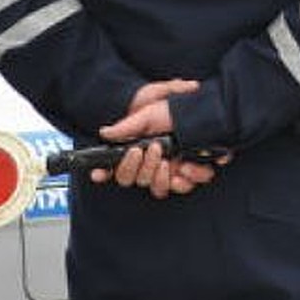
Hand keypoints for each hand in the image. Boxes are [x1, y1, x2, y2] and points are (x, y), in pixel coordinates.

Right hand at [92, 80, 218, 197]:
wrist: (202, 112)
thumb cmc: (173, 111)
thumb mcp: (148, 114)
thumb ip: (127, 126)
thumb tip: (105, 133)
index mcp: (137, 150)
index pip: (114, 167)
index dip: (104, 173)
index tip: (97, 174)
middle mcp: (150, 163)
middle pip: (134, 180)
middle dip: (142, 167)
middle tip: (153, 148)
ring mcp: (168, 171)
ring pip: (157, 189)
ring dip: (161, 177)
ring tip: (168, 161)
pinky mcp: (187, 174)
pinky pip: (182, 187)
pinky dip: (186, 180)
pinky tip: (187, 166)